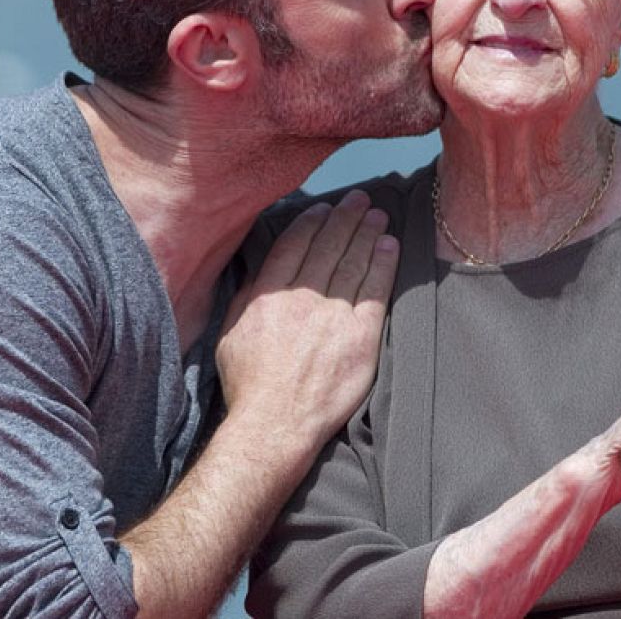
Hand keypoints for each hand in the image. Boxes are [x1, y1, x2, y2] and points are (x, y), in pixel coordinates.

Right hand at [217, 191, 398, 453]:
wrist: (276, 423)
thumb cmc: (249, 385)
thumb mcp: (231, 333)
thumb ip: (248, 295)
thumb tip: (259, 268)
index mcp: (268, 295)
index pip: (294, 245)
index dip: (312, 222)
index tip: (324, 208)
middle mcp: (302, 298)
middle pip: (328, 247)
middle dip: (346, 218)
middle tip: (361, 199)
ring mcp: (333, 317)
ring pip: (353, 263)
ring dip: (367, 234)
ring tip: (377, 215)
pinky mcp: (360, 337)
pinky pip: (374, 292)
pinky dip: (382, 265)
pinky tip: (389, 247)